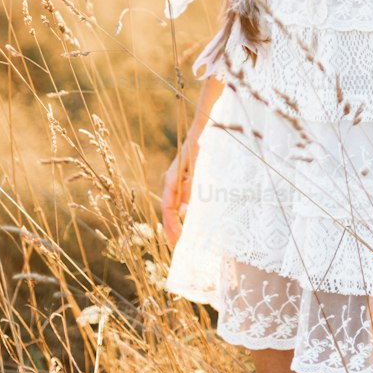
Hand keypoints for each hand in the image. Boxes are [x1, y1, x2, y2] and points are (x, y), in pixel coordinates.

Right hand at [161, 132, 200, 248]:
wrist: (205, 126)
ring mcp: (178, 178)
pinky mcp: (185, 177)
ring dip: (177, 221)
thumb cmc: (202, 146)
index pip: (167, 208)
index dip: (171, 226)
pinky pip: (181, 198)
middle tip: (178, 246)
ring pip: (174, 204)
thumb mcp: (198, 169)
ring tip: (182, 238)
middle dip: (172, 228)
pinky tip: (190, 219)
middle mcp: (172, 180)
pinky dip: (183, 211)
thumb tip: (182, 212)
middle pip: (168, 208)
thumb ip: (190, 189)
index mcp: (172, 179)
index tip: (177, 241)